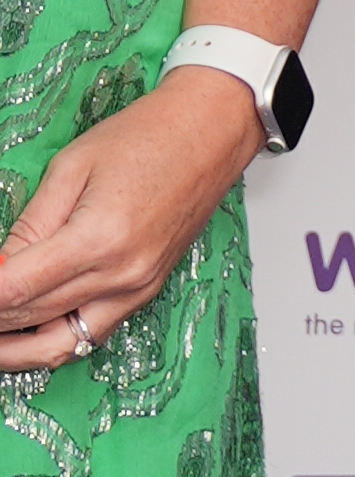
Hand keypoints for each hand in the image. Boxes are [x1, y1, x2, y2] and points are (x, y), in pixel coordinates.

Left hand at [0, 66, 262, 367]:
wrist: (212, 128)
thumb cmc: (150, 133)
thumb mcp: (73, 166)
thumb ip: (32, 223)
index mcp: (99, 238)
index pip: (15, 289)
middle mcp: (121, 276)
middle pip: (32, 318)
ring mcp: (138, 289)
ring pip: (61, 345)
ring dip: (17, 348)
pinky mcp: (146, 290)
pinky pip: (91, 331)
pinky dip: (54, 338)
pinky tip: (29, 330)